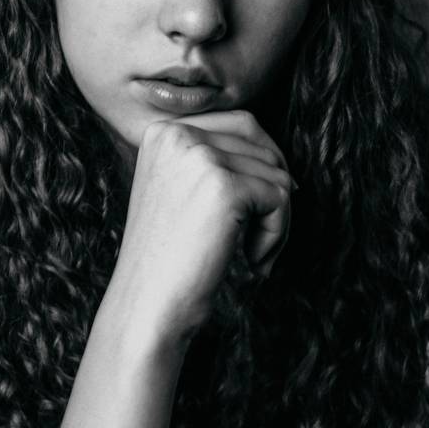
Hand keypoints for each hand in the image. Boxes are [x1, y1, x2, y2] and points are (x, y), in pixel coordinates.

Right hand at [110, 109, 296, 344]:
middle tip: (259, 238)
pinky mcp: (225, 187)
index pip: (242, 124)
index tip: (264, 208)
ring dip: (276, 221)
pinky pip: (281, 198)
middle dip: (272, 194)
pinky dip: (276, 235)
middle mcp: (177, 135)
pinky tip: (252, 261)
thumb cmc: (170, 259)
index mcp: (163, 132)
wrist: (148, 303)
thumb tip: (278, 158)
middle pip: (263, 147)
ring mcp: (200, 157)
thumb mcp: (181, 192)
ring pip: (278, 174)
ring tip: (251, 254)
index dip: (265, 163)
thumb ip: (215, 162)